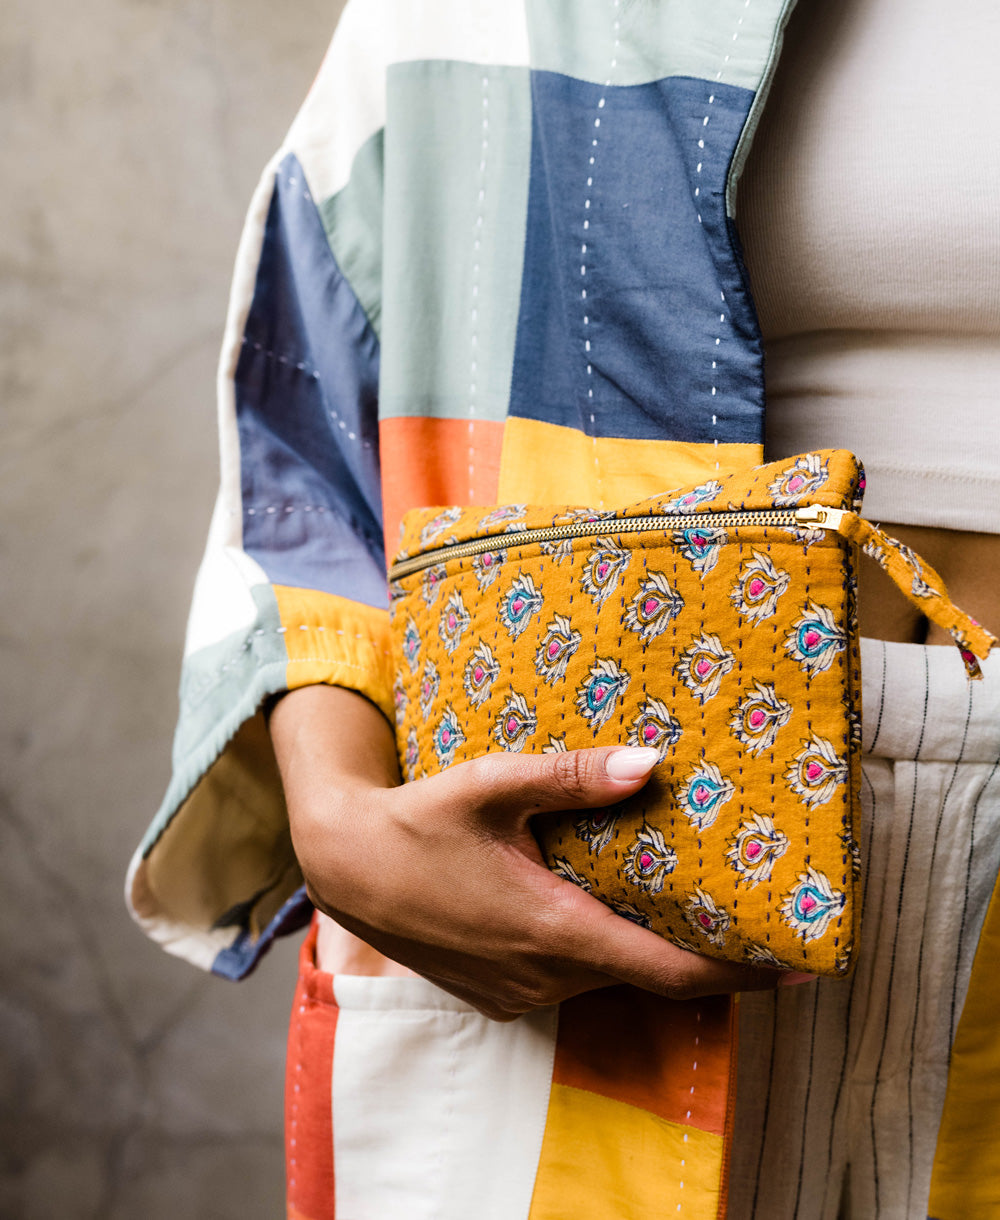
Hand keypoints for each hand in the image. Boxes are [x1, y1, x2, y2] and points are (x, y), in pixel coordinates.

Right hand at [271, 685, 805, 1019]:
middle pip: (646, 974)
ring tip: (681, 902)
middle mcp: (542, 974)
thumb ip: (574, 778)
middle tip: (745, 908)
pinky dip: (601, 953)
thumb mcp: (494, 784)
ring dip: (646, 949)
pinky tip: (600, 909)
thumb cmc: (420, 821)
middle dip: (700, 950)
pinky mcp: (499, 995)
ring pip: (607, 976)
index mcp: (552, 928)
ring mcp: (518, 992)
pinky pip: (571, 980)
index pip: (669, 970)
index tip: (797, 966)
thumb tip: (652, 763)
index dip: (740, 973)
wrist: (348, 867)